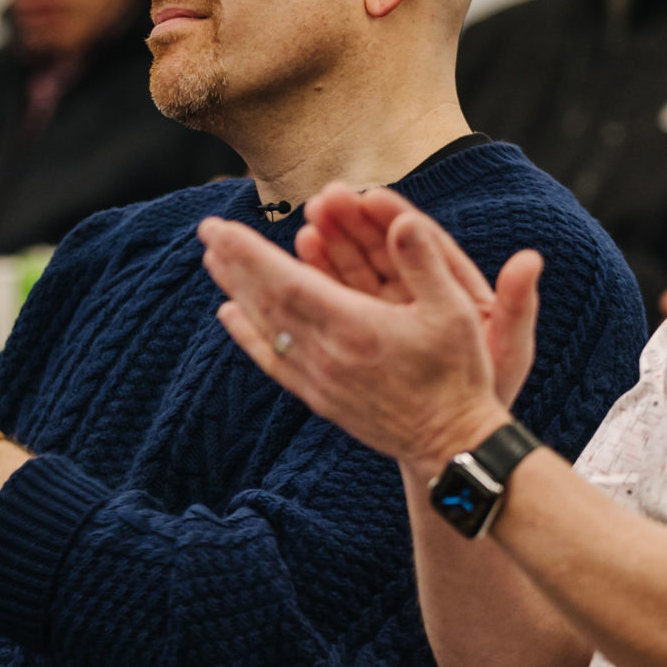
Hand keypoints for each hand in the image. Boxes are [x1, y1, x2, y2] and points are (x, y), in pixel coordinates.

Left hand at [199, 202, 524, 474]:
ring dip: (237, 291)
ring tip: (214, 261)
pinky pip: (273, 361)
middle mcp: (327, 355)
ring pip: (265, 329)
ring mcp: (319, 380)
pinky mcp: (320, 398)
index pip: (287, 283)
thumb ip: (426, 262)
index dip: (250, 254)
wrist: (452, 446)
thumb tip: (404, 220)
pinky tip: (231, 315)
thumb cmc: (459, 375)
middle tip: (207, 231)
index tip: (221, 228)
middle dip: (235, 264)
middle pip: (266, 303)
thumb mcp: (457, 312)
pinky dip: (247, 335)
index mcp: (356, 327)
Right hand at [295, 185, 542, 408]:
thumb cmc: (490, 390)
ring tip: (307, 227)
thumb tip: (530, 260)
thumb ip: (517, 304)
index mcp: (454, 289)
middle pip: (383, 250)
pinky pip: (338, 303)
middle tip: (326, 200)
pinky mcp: (366, 331)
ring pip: (356, 273)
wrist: (455, 438)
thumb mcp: (510, 346)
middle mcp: (419, 293)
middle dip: (353, 224)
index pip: (424, 245)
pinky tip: (297, 266)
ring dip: (331, 248)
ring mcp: (390, 312)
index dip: (398, 220)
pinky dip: (318, 284)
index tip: (372, 198)